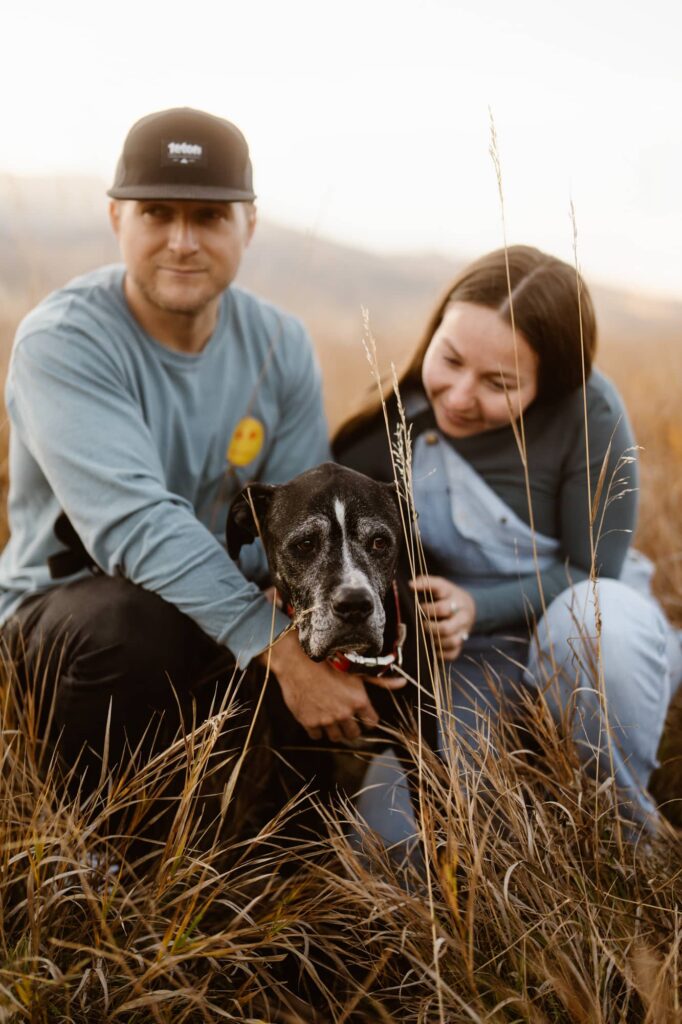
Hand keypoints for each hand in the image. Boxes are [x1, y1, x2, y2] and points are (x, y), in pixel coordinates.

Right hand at [261, 629, 406, 742]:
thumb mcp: (357, 669)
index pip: (371, 723)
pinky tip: (317, 718)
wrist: (298, 659)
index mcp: (359, 701)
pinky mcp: (308, 722)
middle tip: (346, 718)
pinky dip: (318, 730)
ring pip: (336, 737)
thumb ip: (381, 680)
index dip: (367, 720)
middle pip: (354, 734)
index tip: (362, 716)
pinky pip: (317, 736)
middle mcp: (344, 713)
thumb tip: (403, 683)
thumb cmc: (328, 660)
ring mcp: (325, 719)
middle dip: (352, 728)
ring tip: (331, 719)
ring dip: (335, 730)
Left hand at [410, 574, 475, 660]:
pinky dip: (440, 653)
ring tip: (424, 635)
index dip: (425, 594)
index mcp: (454, 596)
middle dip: (428, 625)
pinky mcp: (463, 643)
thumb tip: (411, 584)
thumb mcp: (440, 586)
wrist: (467, 608)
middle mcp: (462, 613)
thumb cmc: (446, 598)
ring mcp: (464, 630)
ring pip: (451, 640)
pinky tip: (431, 647)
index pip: (441, 593)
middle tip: (419, 623)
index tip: (411, 589)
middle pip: (445, 624)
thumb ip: (426, 582)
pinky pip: (453, 653)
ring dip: (434, 640)